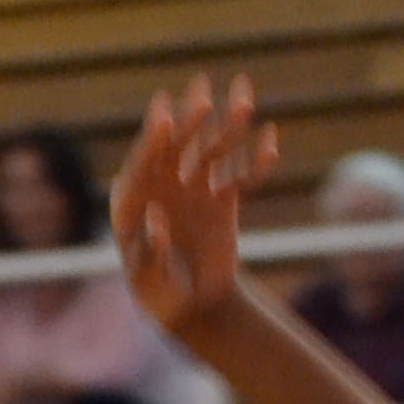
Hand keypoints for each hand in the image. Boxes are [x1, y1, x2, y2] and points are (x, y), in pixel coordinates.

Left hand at [111, 74, 277, 338]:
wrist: (190, 308)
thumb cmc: (159, 297)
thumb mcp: (149, 282)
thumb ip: (147, 252)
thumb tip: (156, 217)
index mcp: (132, 200)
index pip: (142, 164)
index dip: (153, 140)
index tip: (165, 117)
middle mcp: (161, 184)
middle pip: (175, 146)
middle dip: (189, 122)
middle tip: (203, 97)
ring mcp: (193, 186)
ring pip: (211, 150)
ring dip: (228, 125)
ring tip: (245, 95)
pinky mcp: (222, 196)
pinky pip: (240, 175)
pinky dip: (255, 162)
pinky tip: (271, 142)